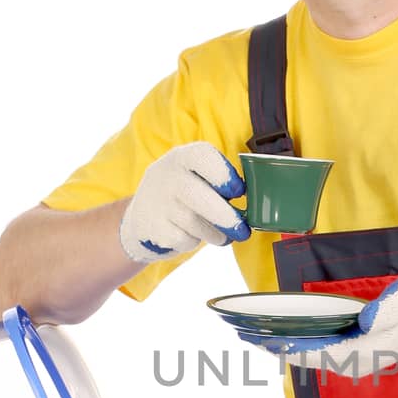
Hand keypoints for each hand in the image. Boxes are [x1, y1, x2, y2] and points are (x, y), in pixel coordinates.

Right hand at [120, 142, 251, 263]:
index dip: (224, 173)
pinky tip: (193, 236)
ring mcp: (157, 202)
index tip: (239, 190)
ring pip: (194, 223)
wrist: (142, 218)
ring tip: (223, 235)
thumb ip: (220, 183)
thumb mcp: (196, 177)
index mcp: (183, 157)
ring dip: (215, 233)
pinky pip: (183, 239)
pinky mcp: (152, 227)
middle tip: (243, 230)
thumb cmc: (184, 196)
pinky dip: (194, 242)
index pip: (202, 155)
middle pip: (198, 195)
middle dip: (226, 217)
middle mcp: (166, 175)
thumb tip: (256, 202)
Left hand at [237, 276, 397, 374]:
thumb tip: (363, 319)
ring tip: (257, 336)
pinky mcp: (354, 352)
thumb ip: (383, 312)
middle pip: (308, 357)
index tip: (264, 340)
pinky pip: (319, 352)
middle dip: (277, 347)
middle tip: (245, 335)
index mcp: (362, 350)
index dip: (289, 346)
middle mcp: (353, 360)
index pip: (317, 352)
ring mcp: (354, 359)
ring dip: (285, 347)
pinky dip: (299, 345)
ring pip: (312, 357)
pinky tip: (285, 337)